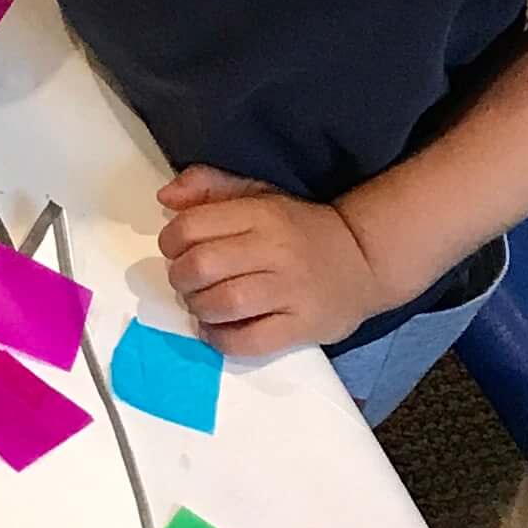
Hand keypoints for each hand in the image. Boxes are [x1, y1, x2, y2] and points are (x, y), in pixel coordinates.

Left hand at [156, 164, 390, 355]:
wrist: (363, 259)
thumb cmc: (298, 227)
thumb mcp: (257, 193)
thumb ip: (209, 186)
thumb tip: (164, 198)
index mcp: (259, 214)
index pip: (192, 227)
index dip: (170, 242)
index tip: (176, 251)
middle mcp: (274, 251)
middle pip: (201, 267)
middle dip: (179, 278)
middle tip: (186, 282)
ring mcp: (291, 291)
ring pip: (223, 304)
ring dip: (198, 308)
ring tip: (202, 305)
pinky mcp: (303, 327)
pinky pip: (249, 341)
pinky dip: (220, 339)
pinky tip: (217, 330)